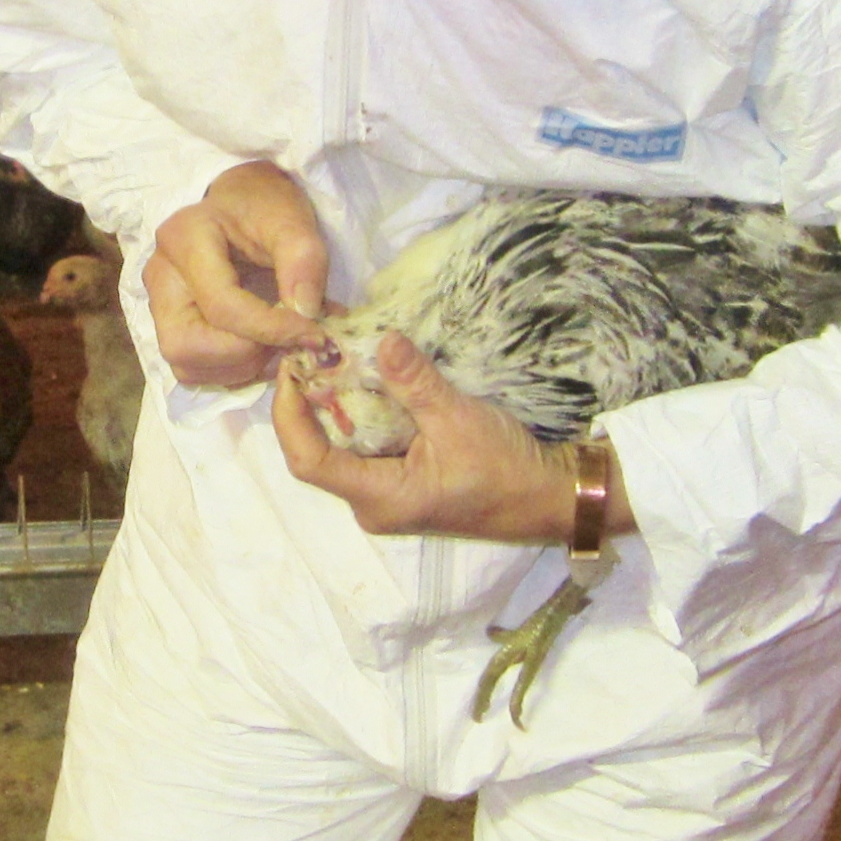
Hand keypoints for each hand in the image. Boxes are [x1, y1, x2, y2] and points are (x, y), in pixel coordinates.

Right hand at [145, 161, 327, 387]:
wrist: (245, 204)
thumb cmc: (265, 207)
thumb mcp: (292, 220)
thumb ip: (304, 260)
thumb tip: (306, 312)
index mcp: (184, 239)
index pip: (222, 306)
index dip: (271, 330)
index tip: (316, 334)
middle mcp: (160, 276)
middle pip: (187, 345)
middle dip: (246, 354)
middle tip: (288, 339)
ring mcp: (159, 304)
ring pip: (187, 365)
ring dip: (241, 366)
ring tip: (277, 340)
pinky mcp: (170, 325)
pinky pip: (193, 369)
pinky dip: (232, 369)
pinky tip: (260, 345)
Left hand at [272, 331, 634, 542]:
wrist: (551, 495)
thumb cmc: (505, 469)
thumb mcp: (458, 418)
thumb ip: (415, 381)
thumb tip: (381, 339)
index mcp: (380, 498)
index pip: (308, 461)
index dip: (289, 415)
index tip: (290, 369)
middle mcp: (374, 502)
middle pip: (320, 451)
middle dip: (310, 402)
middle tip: (310, 352)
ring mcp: (389, 494)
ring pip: (343, 447)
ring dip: (336, 404)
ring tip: (332, 355)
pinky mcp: (406, 481)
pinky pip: (368, 446)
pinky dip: (362, 412)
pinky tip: (366, 377)